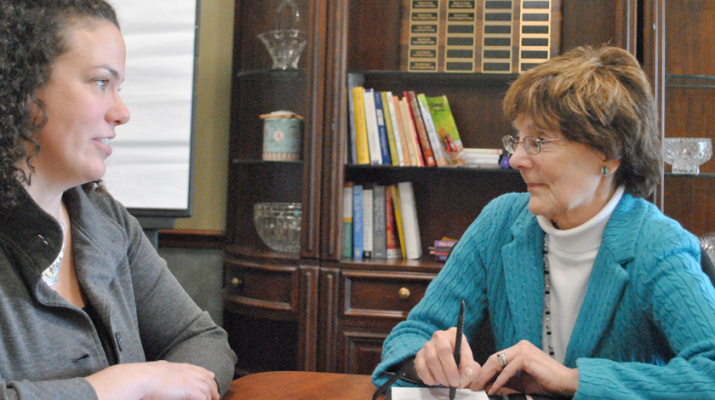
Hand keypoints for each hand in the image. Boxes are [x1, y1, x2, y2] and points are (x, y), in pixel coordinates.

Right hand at [86, 361, 219, 399]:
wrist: (138, 379)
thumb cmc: (138, 378)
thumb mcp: (151, 371)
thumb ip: (158, 370)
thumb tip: (157, 368)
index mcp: (174, 366)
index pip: (193, 368)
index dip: (203, 372)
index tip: (210, 375)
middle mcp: (183, 371)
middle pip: (203, 377)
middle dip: (211, 384)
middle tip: (216, 392)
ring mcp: (187, 380)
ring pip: (205, 387)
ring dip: (211, 394)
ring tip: (214, 399)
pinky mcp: (188, 390)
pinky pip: (202, 397)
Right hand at [414, 327, 480, 388]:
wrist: (443, 358)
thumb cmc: (458, 359)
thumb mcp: (468, 360)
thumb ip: (471, 368)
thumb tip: (466, 374)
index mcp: (454, 334)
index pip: (460, 345)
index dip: (465, 360)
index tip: (468, 373)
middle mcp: (439, 336)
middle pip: (443, 351)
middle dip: (450, 371)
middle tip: (455, 383)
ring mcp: (427, 345)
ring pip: (431, 360)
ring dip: (440, 376)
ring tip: (446, 383)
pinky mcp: (419, 355)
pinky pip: (420, 367)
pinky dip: (428, 378)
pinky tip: (435, 382)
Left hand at [468, 340, 578, 396]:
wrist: (566, 382)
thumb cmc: (547, 382)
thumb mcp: (523, 382)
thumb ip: (508, 382)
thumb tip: (491, 387)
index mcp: (519, 349)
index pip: (496, 359)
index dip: (485, 371)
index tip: (477, 383)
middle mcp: (520, 346)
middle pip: (494, 359)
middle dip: (482, 374)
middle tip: (473, 386)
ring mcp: (523, 349)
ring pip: (498, 362)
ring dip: (487, 377)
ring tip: (480, 388)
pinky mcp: (526, 356)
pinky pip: (507, 370)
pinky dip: (499, 381)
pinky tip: (494, 389)